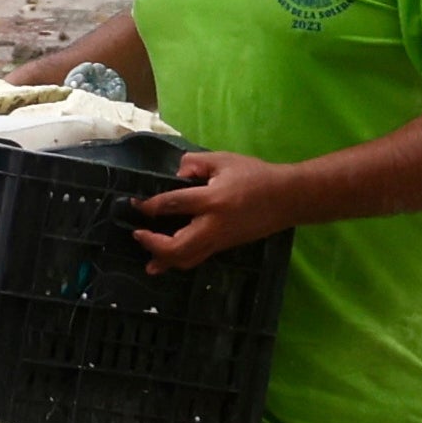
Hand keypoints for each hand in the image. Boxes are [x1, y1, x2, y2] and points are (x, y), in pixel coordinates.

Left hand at [132, 148, 306, 273]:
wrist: (286, 198)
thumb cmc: (255, 175)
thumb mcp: (224, 159)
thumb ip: (195, 163)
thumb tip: (177, 174)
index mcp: (211, 199)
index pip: (172, 205)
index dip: (149, 206)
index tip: (136, 204)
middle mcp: (212, 225)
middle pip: (176, 246)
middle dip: (152, 244)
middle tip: (138, 235)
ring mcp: (219, 239)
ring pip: (187, 259)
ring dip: (165, 261)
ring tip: (150, 263)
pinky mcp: (225, 246)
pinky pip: (198, 258)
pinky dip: (181, 261)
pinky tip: (170, 263)